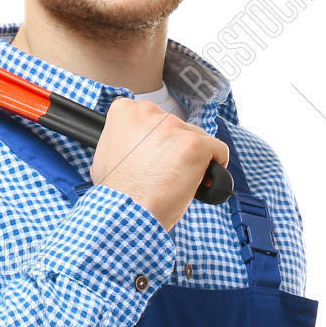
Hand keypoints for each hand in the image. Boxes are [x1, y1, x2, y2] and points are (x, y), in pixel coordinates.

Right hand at [91, 96, 229, 232]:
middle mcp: (150, 112)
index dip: (156, 141)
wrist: (124, 215)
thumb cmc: (116, 194)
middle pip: (177, 127)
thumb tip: (138, 142)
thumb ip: (126, 138)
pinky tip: (201, 181)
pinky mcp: (195, 144)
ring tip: (177, 182)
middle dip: (175, 149)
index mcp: (126, 111)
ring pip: (198, 138)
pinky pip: (218, 150)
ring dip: (193, 159)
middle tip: (165, 174)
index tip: (155, 157)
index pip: (153, 117)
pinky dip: (215, 167)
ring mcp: (174, 127)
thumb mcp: (107, 153)